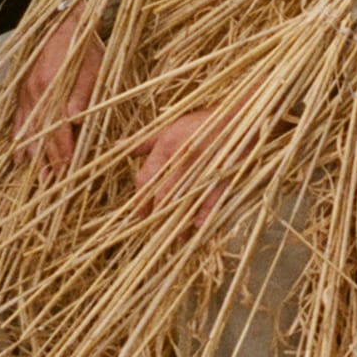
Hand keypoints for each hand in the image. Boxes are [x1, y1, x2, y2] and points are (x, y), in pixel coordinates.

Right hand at [12, 8, 103, 174]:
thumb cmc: (84, 46)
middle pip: (40, 134)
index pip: (58, 129)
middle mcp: (35, 93)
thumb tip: (73, 120)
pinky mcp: (22, 90)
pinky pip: (17, 118)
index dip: (63, 151)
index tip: (68, 169)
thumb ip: (82, 93)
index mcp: (53, 88)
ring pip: (26, 129)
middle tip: (50, 183)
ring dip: (31, 154)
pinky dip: (17, 137)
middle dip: (46, 160)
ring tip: (34, 175)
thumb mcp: (93, 67)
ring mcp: (25, 92)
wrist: (62, 22)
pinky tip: (17, 155)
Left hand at [134, 107, 236, 227]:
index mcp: (167, 144)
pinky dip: (204, 214)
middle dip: (157, 215)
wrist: (239, 117)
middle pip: (164, 193)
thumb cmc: (202, 122)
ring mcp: (203, 165)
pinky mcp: (223, 172)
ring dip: (179, 221)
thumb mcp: (170, 126)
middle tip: (153, 232)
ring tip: (174, 239)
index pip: (146, 178)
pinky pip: (211, 197)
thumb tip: (117, 146)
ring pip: (185, 199)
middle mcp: (182, 156)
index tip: (139, 214)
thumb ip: (144, 141)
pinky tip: (197, 227)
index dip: (140, 200)